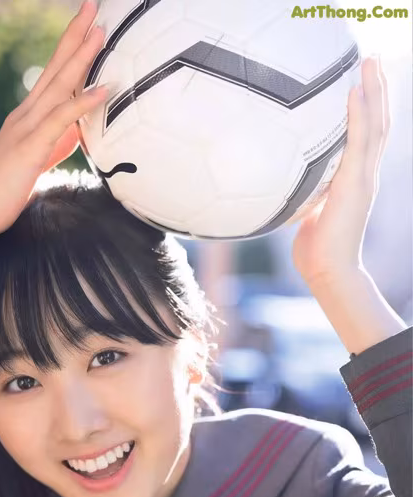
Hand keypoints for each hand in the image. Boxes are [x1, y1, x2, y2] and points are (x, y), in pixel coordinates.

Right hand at [0, 0, 107, 240]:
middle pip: (55, 67)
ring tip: (100, 31)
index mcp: (26, 117)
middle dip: (75, 35)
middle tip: (93, 6)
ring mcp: (25, 128)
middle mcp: (25, 114)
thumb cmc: (4, 192)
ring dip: (80, 57)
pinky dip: (82, 102)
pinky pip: (60, 119)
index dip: (70, 47)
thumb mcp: (37, 160)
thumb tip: (77, 133)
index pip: (52, 74)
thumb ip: (56, 143)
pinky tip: (102, 88)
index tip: (88, 25)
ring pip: (57, 85)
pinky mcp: (30, 147)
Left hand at [292, 57, 389, 290]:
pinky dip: (359, 116)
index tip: (364, 82)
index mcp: (356, 180)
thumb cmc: (315, 250)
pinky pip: (359, 142)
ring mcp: (364, 178)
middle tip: (373, 59)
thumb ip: (304, 195)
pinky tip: (354, 92)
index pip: (368, 137)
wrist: (328, 271)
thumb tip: (282, 185)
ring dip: (374, 91)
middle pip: (378, 123)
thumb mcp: (309, 213)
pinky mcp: (356, 183)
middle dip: (378, 90)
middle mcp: (365, 174)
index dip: (369, 109)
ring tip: (371, 62)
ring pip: (376, 125)